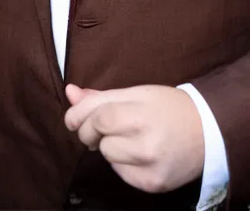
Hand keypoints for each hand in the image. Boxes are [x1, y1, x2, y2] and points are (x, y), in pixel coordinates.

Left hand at [64, 84, 203, 194]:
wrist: (208, 131)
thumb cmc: (168, 107)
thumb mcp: (136, 93)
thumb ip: (100, 96)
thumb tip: (70, 92)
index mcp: (141, 113)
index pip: (98, 118)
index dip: (81, 116)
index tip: (74, 117)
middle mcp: (145, 143)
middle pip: (98, 139)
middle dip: (93, 131)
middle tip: (105, 125)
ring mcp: (149, 166)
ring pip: (107, 156)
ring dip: (110, 146)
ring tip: (131, 136)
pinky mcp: (152, 184)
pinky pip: (120, 173)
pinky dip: (123, 162)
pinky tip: (139, 153)